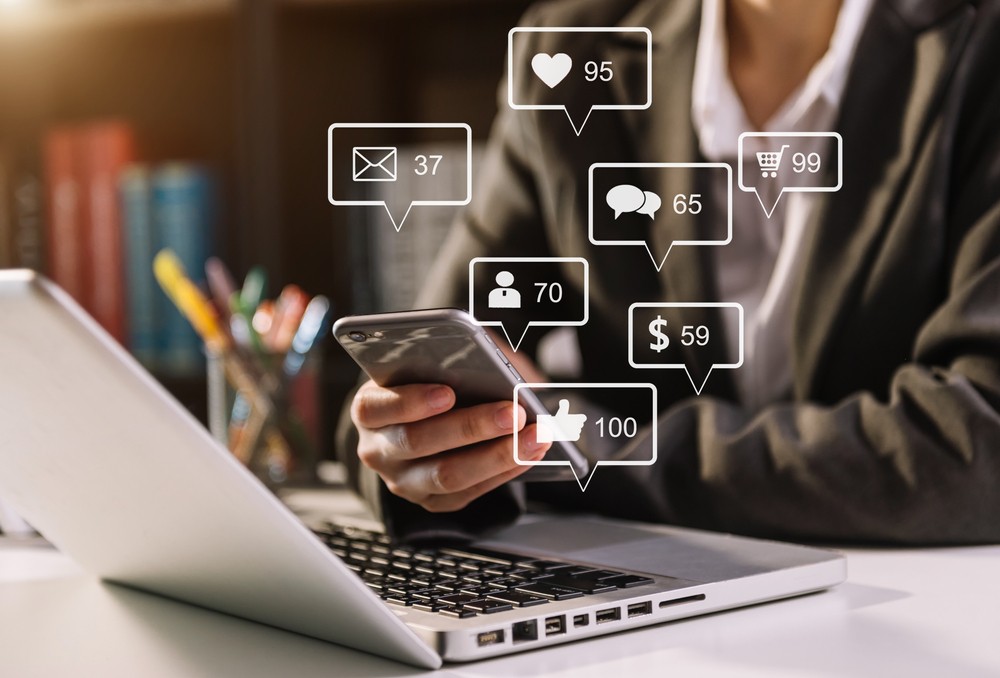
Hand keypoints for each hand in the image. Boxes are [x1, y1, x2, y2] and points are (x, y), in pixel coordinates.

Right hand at [351, 380, 550, 511]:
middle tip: (513, 411)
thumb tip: (491, 362)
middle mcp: (378, 450)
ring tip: (535, 435)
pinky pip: (468, 493)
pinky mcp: (432, 501)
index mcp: (368, 410)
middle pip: (418, 442)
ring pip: (447, 475)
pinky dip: (505, 471)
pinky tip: (532, 451)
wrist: (422, 419)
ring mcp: (403, 481)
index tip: (447, 392)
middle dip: (470, 427)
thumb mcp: (430, 362)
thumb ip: (451, 357)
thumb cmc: (429, 381)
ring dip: (497, 454)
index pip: (375, 408)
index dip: (409, 401)